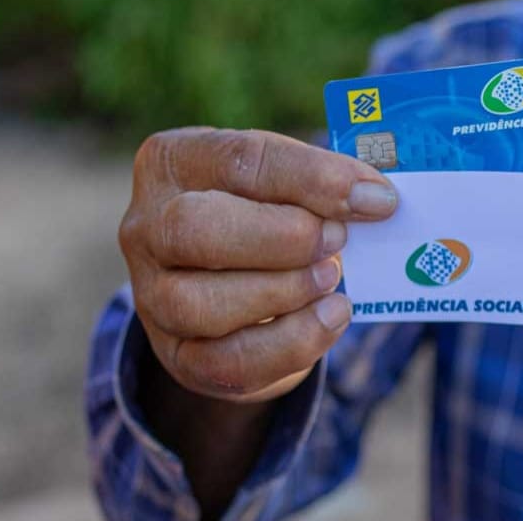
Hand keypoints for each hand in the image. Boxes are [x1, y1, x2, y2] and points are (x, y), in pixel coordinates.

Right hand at [119, 128, 396, 403]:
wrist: (245, 292)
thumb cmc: (270, 216)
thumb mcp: (288, 185)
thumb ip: (324, 184)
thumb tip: (376, 198)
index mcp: (175, 161)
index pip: (241, 160)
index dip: (314, 179)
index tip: (376, 198)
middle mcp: (146, 226)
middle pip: (194, 228)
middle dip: (282, 238)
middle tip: (337, 240)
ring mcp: (152, 296)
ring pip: (198, 303)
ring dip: (283, 293)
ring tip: (332, 280)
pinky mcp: (177, 355)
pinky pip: (224, 362)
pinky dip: (289, 344)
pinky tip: (329, 319)